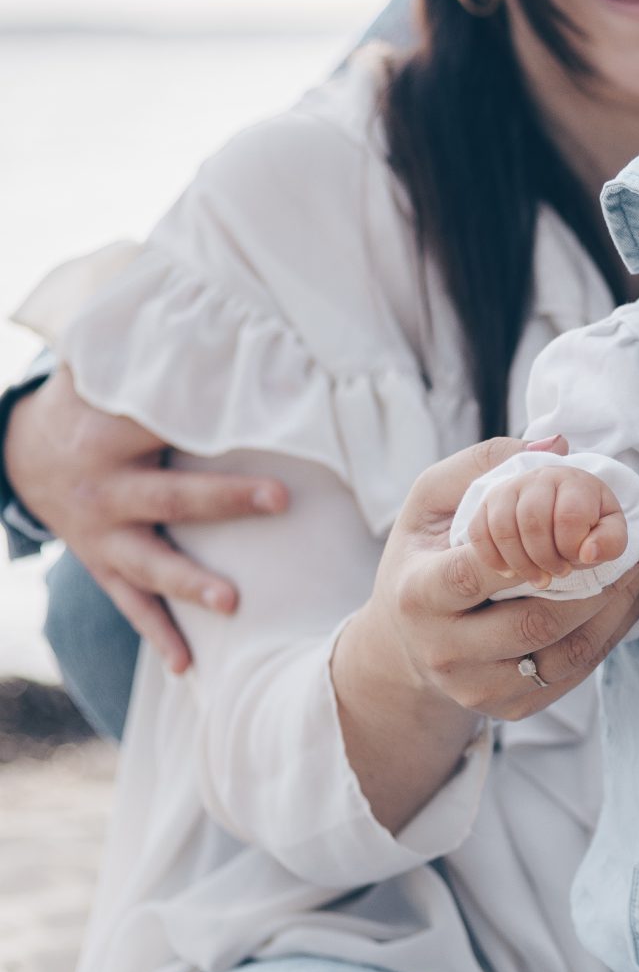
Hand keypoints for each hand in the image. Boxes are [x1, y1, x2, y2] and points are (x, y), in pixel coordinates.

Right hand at [2, 366, 287, 672]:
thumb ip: (142, 351)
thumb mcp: (101, 372)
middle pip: (169, 496)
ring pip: (149, 564)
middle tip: (280, 498)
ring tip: (232, 602)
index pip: (162, 424)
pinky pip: (131, 607)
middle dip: (225, 500)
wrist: (21, 457)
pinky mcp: (103, 567)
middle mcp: (103, 489)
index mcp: (106, 434)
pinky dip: (159, 638)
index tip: (264, 416)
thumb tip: (191, 303)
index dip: (206, 418)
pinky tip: (188, 668)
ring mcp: (101, 536)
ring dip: (191, 584)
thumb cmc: (86, 406)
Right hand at [332, 436, 638, 831]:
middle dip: (590, 584)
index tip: (575, 525)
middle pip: (533, 623)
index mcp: (418, 595)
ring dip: (612, 610)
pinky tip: (624, 599)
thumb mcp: (430, 502)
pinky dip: (608, 635)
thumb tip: (555, 445)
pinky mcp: (509, 709)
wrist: (404, 648)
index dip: (532, 548)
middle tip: (628, 545)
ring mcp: (478, 688)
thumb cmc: (423, 559)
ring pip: (563, 655)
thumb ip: (483, 464)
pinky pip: (573, 674)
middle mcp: (444, 651)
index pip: (477, 574)